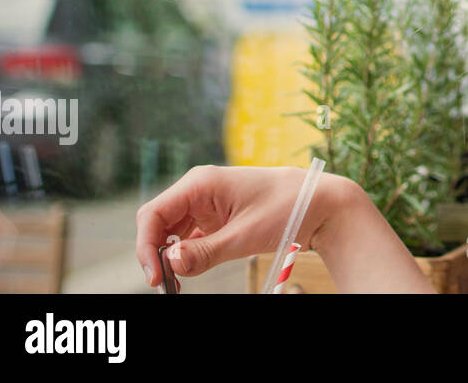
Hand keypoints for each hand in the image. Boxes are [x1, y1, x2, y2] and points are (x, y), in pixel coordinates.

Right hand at [135, 164, 350, 286]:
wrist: (320, 202)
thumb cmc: (287, 209)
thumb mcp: (245, 236)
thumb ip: (205, 252)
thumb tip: (169, 264)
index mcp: (201, 183)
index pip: (154, 214)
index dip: (147, 246)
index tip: (156, 277)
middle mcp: (199, 189)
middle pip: (159, 223)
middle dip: (156, 253)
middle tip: (166, 285)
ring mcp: (207, 202)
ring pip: (172, 231)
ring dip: (170, 256)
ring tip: (176, 284)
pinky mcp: (217, 215)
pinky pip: (190, 235)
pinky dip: (186, 254)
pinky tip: (189, 271)